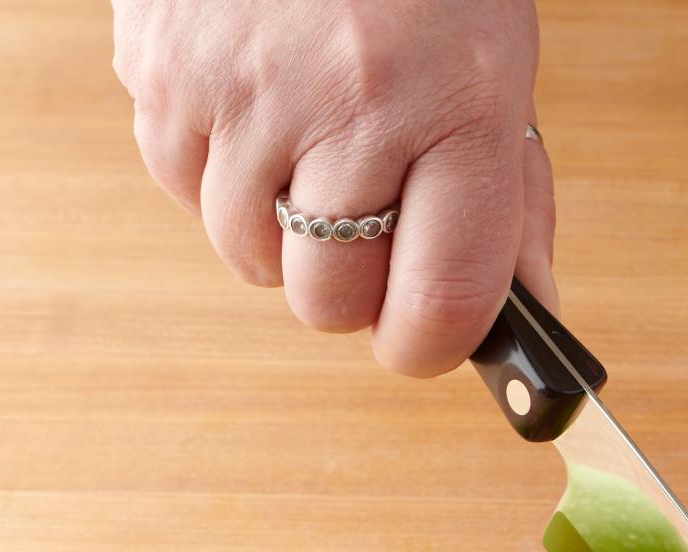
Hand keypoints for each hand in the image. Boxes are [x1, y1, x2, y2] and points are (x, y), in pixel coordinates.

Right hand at [111, 0, 551, 373]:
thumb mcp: (497, 72)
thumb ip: (511, 203)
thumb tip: (526, 320)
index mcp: (456, 105)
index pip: (439, 302)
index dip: (428, 345)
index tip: (425, 339)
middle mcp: (348, 101)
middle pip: (329, 300)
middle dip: (352, 287)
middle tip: (370, 222)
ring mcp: (242, 88)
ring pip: (248, 258)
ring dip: (281, 232)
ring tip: (312, 147)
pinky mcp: (161, 70)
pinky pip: (183, 191)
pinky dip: (221, 177)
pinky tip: (258, 109)